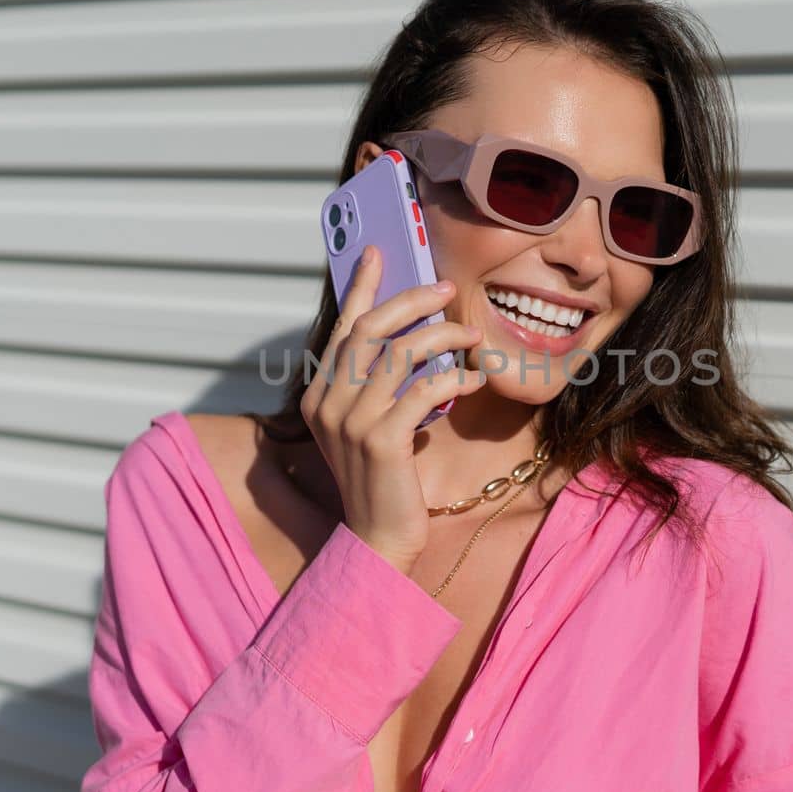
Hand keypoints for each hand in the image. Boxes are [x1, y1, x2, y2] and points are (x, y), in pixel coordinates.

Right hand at [299, 245, 487, 575]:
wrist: (378, 540)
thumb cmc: (384, 480)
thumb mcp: (372, 425)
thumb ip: (378, 386)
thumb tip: (413, 336)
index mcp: (318, 395)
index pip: (341, 328)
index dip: (361, 287)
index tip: (379, 251)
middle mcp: (326, 403)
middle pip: (370, 330)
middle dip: (412, 301)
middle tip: (447, 288)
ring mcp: (350, 422)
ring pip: (401, 354)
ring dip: (443, 337)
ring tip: (471, 334)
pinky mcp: (381, 441)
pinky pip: (424, 390)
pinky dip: (454, 377)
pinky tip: (474, 378)